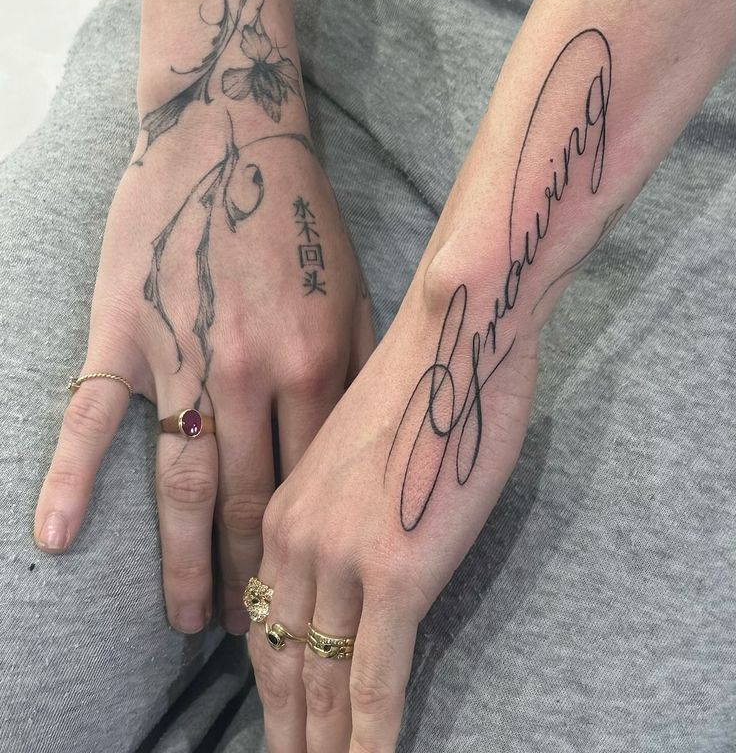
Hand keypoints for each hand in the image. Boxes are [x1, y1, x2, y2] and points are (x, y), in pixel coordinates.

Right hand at [33, 103, 372, 635]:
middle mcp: (251, 373)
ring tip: (192, 625)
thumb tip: (360, 444)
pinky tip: (56, 538)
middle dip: (258, 579)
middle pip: (255, 500)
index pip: (316, 484)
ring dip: (189, 562)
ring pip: (186, 483)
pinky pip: (94, 417)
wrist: (230, 135)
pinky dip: (70, 478)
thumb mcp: (356, 288)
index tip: (319, 596)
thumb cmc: (301, 215)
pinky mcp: (126, 334)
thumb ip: (359, 366)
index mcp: (317, 362)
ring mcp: (183, 358)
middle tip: (262, 638)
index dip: (314, 549)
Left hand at [248, 274, 538, 751]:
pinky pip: (378, 679)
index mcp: (286, 508)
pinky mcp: (396, 573)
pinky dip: (371, 739)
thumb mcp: (356, 447)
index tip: (281, 718)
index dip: (272, 680)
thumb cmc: (420, 379)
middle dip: (288, 729)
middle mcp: (297, 539)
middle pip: (282, 662)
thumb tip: (359, 552)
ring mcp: (343, 559)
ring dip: (321, 745)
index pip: (266, 619)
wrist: (452, 332)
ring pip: (321, 681)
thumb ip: (343, 507)